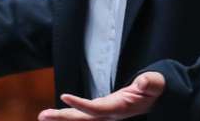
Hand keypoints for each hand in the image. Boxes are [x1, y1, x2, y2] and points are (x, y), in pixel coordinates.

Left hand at [38, 71, 164, 119]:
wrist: (156, 98)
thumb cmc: (154, 89)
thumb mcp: (155, 83)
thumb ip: (151, 82)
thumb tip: (143, 82)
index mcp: (120, 108)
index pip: (97, 109)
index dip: (81, 104)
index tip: (64, 95)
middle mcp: (109, 114)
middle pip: (83, 118)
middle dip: (63, 118)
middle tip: (42, 115)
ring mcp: (105, 113)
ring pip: (81, 118)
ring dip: (62, 117)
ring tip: (43, 116)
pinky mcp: (102, 110)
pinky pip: (83, 115)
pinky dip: (69, 114)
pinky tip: (56, 114)